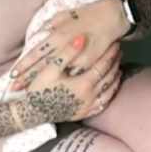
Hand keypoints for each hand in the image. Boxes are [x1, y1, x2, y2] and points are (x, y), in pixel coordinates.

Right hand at [0, 42, 123, 138]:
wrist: (31, 113)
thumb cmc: (39, 89)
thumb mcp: (50, 69)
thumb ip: (67, 53)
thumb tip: (81, 38)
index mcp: (83, 85)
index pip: (103, 65)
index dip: (110, 53)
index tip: (114, 43)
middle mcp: (90, 97)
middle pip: (109, 77)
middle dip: (115, 62)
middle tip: (119, 51)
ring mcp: (89, 107)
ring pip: (109, 90)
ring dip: (115, 77)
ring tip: (118, 66)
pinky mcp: (85, 114)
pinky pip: (104, 103)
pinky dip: (110, 93)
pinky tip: (111, 87)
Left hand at [12, 0, 126, 87]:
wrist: (111, 17)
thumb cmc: (86, 14)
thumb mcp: (64, 15)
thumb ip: (50, 25)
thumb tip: (38, 34)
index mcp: (57, 35)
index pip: (35, 53)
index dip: (23, 65)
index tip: (12, 75)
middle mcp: (65, 47)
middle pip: (43, 66)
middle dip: (28, 79)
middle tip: (15, 89)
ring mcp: (77, 57)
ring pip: (57, 75)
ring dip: (44, 84)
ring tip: (32, 95)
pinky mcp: (89, 63)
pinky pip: (75, 75)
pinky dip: (65, 83)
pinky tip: (57, 91)